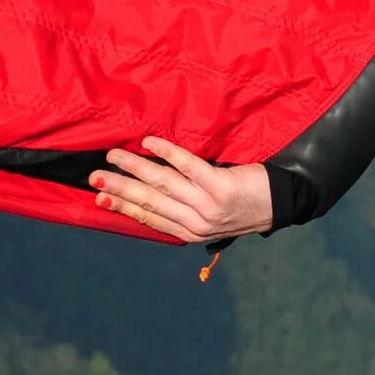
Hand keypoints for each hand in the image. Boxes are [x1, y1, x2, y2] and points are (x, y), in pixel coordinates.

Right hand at [90, 136, 274, 243]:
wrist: (281, 204)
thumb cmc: (244, 206)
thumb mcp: (212, 221)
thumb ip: (184, 214)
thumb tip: (148, 200)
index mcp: (190, 232)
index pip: (148, 218)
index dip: (122, 207)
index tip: (98, 199)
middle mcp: (196, 222)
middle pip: (149, 202)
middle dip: (118, 188)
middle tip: (94, 177)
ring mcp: (208, 205)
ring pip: (162, 184)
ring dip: (134, 168)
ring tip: (113, 156)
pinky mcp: (220, 186)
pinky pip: (187, 165)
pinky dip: (166, 152)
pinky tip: (149, 143)